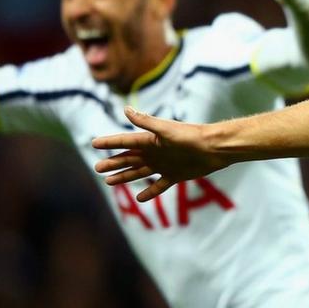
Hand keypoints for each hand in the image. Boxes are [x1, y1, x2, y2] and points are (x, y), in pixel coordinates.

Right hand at [92, 107, 229, 201]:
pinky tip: (139, 198)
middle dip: (113, 163)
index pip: (124, 141)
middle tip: (97, 168)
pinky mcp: (175, 175)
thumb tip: (126, 109)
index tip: (94, 144)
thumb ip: (146, 122)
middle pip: (128, 158)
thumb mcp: (166, 129)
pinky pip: (159, 185)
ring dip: (124, 176)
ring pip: (139, 172)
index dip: (109, 143)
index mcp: (150, 140)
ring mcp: (164, 164)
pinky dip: (149, 192)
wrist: (214, 148)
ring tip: (109, 182)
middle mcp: (154, 152)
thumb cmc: (191, 136)